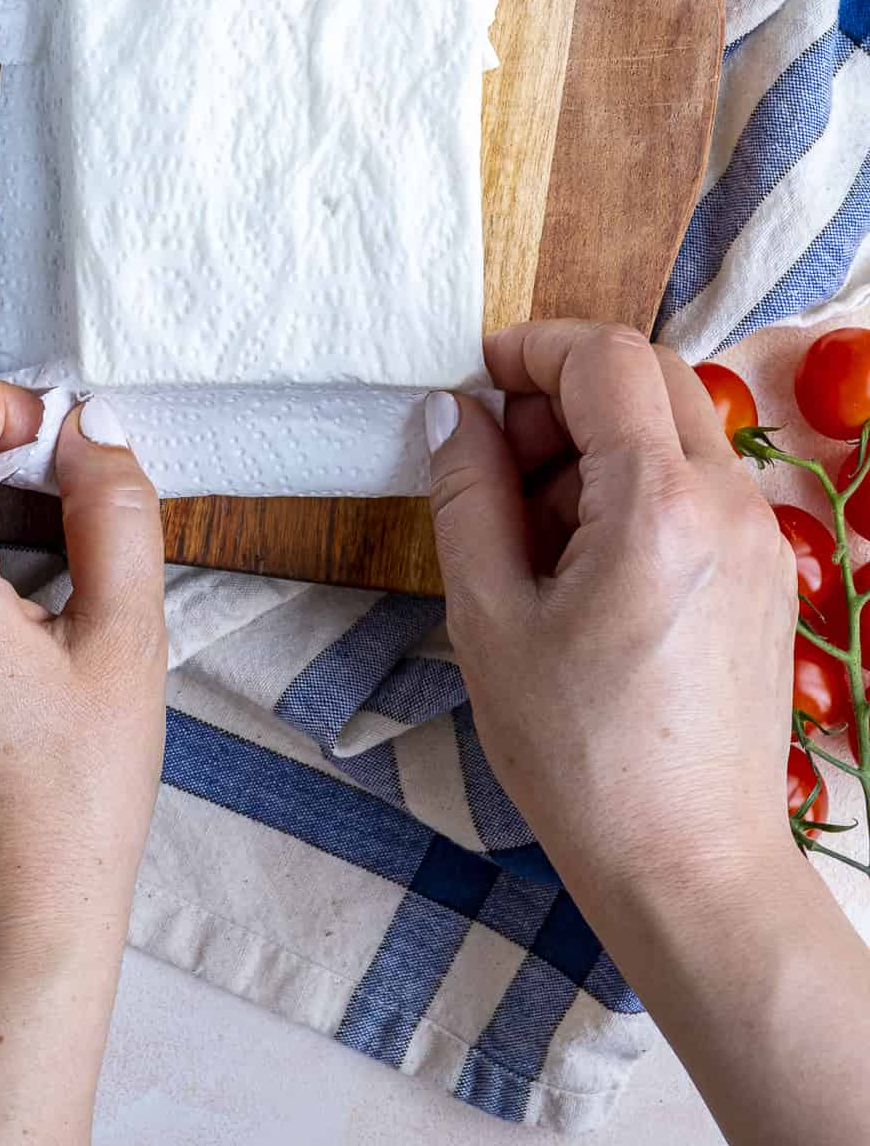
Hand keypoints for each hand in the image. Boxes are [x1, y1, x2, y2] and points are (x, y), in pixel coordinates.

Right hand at [427, 321, 796, 905]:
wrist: (690, 869)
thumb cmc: (581, 758)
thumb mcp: (490, 619)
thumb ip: (466, 495)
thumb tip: (451, 412)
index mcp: (659, 503)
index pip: (605, 356)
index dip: (530, 350)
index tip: (477, 383)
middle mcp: (728, 502)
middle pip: (652, 375)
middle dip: (566, 392)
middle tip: (499, 460)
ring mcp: (761, 538)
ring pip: (677, 429)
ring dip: (601, 444)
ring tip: (535, 535)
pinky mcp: (768, 576)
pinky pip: (700, 486)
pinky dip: (638, 488)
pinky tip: (587, 568)